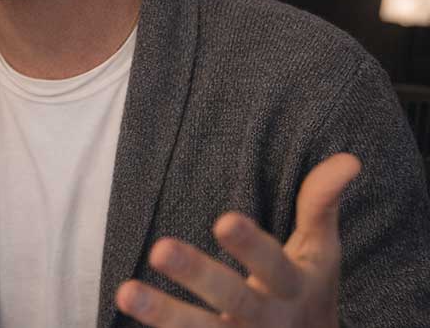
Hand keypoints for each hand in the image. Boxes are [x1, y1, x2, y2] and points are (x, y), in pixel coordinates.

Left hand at [116, 153, 360, 326]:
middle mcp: (269, 319)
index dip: (250, 246)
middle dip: (199, 275)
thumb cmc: (307, 293)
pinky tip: (124, 319)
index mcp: (294, 287)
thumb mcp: (320, 254)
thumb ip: (320, 206)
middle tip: (160, 247)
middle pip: (234, 299)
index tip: (224, 219)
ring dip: (164, 315)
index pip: (273, 265)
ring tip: (126, 291)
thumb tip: (348, 159)